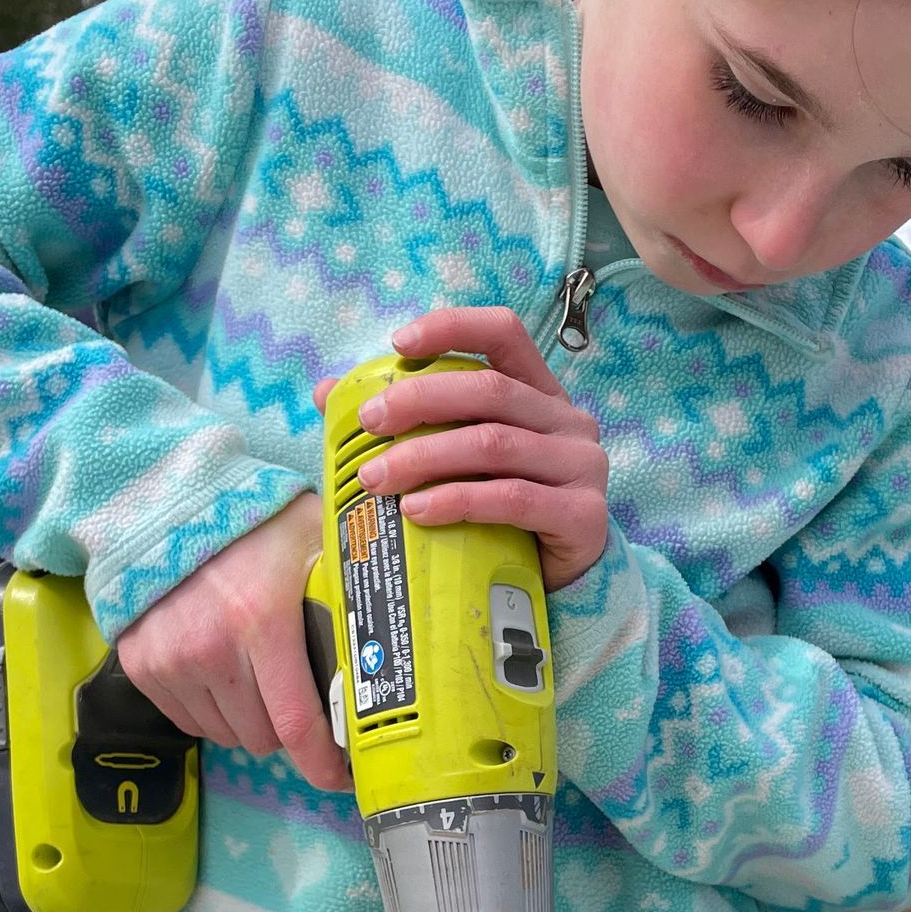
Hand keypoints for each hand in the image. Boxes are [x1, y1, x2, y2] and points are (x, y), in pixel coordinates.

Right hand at [114, 493, 350, 789]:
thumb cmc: (256, 523)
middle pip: (262, 737)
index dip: (321, 763)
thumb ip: (349, 592)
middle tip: (297, 695)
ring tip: (256, 676)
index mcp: (261, 624)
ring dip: (248, 720)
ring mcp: (168, 661)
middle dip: (287, 728)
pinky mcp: (140, 666)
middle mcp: (208, 650)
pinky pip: (190, 722)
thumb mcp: (316, 545)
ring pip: (225, 735)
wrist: (171, 501)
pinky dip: (212, 710)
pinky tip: (222, 673)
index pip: (296, 724)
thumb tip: (396, 642)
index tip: (341, 779)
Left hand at [316, 306, 608, 589]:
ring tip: (377, 478)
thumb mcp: (455, 459)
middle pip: (490, 390)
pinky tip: (417, 510)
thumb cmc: (501, 513)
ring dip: (426, 458)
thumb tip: (326, 392)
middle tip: (368, 423)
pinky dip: (457, 501)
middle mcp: (568, 421)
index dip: (453, 328)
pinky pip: (512, 499)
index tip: (398, 343)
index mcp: (539, 393)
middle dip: (420, 401)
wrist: (558, 583)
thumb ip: (405, 422)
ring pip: (494, 445)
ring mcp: (583, 467)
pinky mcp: (584, 515)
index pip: (505, 334)